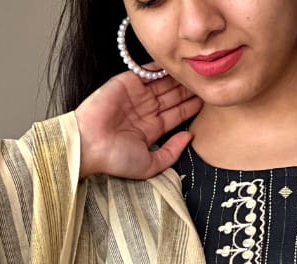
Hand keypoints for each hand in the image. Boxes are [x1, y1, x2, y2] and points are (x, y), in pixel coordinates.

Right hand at [74, 67, 202, 180]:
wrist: (90, 143)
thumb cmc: (116, 159)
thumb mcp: (151, 164)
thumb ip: (172, 153)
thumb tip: (190, 137)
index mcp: (151, 130)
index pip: (176, 115)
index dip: (190, 108)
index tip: (206, 101)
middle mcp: (146, 111)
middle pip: (172, 97)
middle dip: (188, 91)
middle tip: (205, 82)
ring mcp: (137, 96)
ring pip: (164, 84)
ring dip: (178, 78)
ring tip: (195, 73)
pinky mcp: (128, 82)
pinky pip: (148, 71)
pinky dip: (162, 67)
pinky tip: (177, 65)